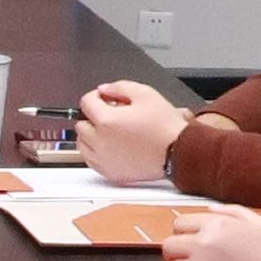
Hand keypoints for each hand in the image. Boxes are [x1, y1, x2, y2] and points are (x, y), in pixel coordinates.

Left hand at [77, 82, 191, 180]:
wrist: (179, 152)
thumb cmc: (165, 127)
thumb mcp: (145, 94)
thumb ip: (119, 87)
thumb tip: (104, 90)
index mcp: (106, 121)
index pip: (86, 102)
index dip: (97, 96)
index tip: (105, 98)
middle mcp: (100, 142)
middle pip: (81, 124)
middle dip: (93, 116)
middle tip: (111, 114)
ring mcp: (104, 160)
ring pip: (82, 144)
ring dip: (91, 134)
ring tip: (110, 131)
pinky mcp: (110, 173)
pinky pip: (91, 160)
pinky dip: (96, 152)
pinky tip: (110, 146)